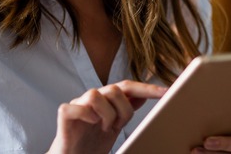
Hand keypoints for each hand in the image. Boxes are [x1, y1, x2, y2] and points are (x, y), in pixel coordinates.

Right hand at [47, 80, 166, 153]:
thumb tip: (142, 96)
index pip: (127, 87)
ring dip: (105, 114)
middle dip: (123, 110)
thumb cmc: (90, 144)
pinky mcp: (64, 114)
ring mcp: (77, 105)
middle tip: (117, 126)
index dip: (147, 88)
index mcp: (106, 101)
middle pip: (113, 89)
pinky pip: (75, 107)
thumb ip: (125, 110)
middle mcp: (91, 99)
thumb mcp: (114, 127)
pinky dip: (86, 115)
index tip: (166, 92)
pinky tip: (90, 124)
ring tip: (104, 128)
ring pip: (95, 95)